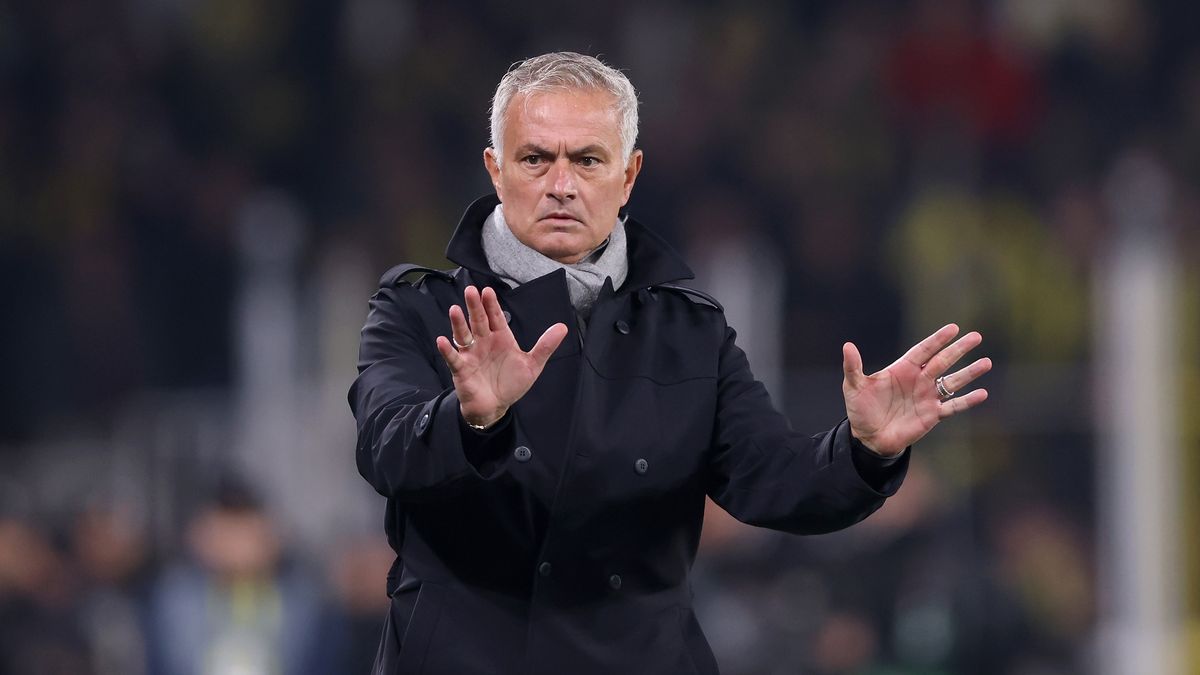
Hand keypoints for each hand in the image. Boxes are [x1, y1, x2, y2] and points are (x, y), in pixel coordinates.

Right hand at [435, 286, 567, 427]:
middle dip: (475, 307)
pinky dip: (447, 350)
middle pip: (478, 321)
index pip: (495, 317)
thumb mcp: (532, 365)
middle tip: (471, 291)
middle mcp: (483, 342)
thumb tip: (563, 327)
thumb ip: (545, 346)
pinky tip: (442, 341)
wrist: (495, 406)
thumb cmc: (511, 383)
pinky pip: (453, 358)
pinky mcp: (461, 369)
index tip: (488, 291)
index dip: (491, 305)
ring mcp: (471, 354)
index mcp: (500, 338)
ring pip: (463, 335)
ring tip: (455, 310)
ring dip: (458, 323)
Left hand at [842, 324, 991, 456]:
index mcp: (902, 369)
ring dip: (969, 373)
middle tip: (976, 337)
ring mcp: (927, 397)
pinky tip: (982, 394)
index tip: (953, 328)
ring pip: (952, 382)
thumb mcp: (854, 386)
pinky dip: (967, 401)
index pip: (923, 350)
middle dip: (959, 350)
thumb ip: (853, 367)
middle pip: (942, 361)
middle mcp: (918, 380)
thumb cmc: (861, 409)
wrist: (869, 437)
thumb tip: (847, 345)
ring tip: (986, 363)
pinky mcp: (932, 415)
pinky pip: (953, 406)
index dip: (937, 339)